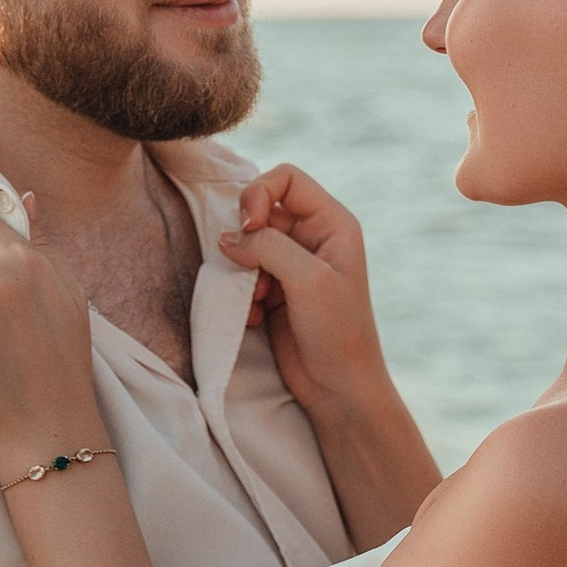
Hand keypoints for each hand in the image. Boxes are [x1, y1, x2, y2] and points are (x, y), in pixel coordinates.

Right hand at [221, 165, 386, 419]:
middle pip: (260, 210)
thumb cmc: (336, 331)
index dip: (259, 193)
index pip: (285, 178)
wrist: (338, 389)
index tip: (251, 225)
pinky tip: (256, 319)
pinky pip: (243, 277)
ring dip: (242, 272)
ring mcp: (292, 266)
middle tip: (249, 271)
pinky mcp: (276, 293)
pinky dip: (242, 296)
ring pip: (247, 246)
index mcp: (332, 222)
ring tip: (257, 301)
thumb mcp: (308, 278)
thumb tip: (227, 237)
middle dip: (247, 240)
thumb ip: (268, 246)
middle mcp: (312, 237)